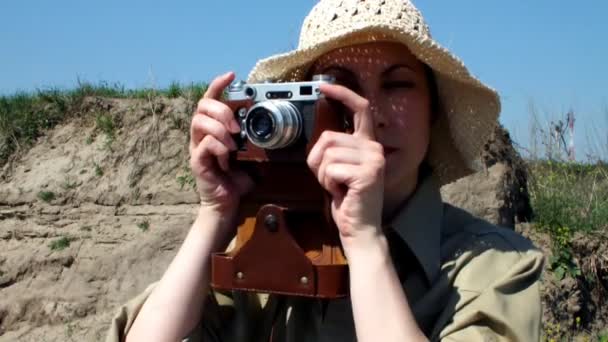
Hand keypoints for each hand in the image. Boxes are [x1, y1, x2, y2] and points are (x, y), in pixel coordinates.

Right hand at [190, 72, 253, 216]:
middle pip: (202, 106)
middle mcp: (202, 134)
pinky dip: (218, 147)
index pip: (210, 99)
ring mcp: (197, 147)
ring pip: (199, 122)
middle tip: (236, 125)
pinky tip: (227, 157)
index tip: (232, 75)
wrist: (228, 203)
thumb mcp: (251, 154)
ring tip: (232, 142)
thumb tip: (277, 126)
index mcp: (214, 128)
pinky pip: (203, 144)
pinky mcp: (197, 161)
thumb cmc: (238, 178)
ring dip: (219, 128)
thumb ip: (256, 139)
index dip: (218, 85)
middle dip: (221, 110)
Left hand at [306, 83, 384, 250]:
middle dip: (319, 161)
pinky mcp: (366, 173)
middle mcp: (374, 147)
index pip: (360, 109)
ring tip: (339, 187)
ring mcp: (373, 160)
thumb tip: (321, 138)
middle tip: (333, 179)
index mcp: (368, 144)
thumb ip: (336, 149)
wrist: (360, 229)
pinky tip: (342, 193)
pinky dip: (328, 185)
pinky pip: (330, 170)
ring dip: (323, 175)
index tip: (325, 86)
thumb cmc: (348, 200)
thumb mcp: (340, 169)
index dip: (342, 94)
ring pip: (326, 155)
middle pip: (328, 138)